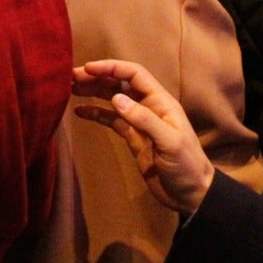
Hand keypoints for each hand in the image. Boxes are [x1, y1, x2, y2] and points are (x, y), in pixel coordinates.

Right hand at [72, 60, 215, 215]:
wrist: (191, 194)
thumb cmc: (186, 165)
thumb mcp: (170, 142)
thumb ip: (144, 119)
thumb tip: (116, 98)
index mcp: (160, 101)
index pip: (134, 74)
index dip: (112, 68)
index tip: (89, 68)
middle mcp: (148, 106)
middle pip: (119, 84)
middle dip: (97, 78)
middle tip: (71, 77)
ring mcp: (138, 122)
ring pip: (112, 100)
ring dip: (93, 92)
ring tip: (70, 89)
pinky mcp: (132, 137)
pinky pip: (110, 120)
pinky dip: (95, 114)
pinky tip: (79, 112)